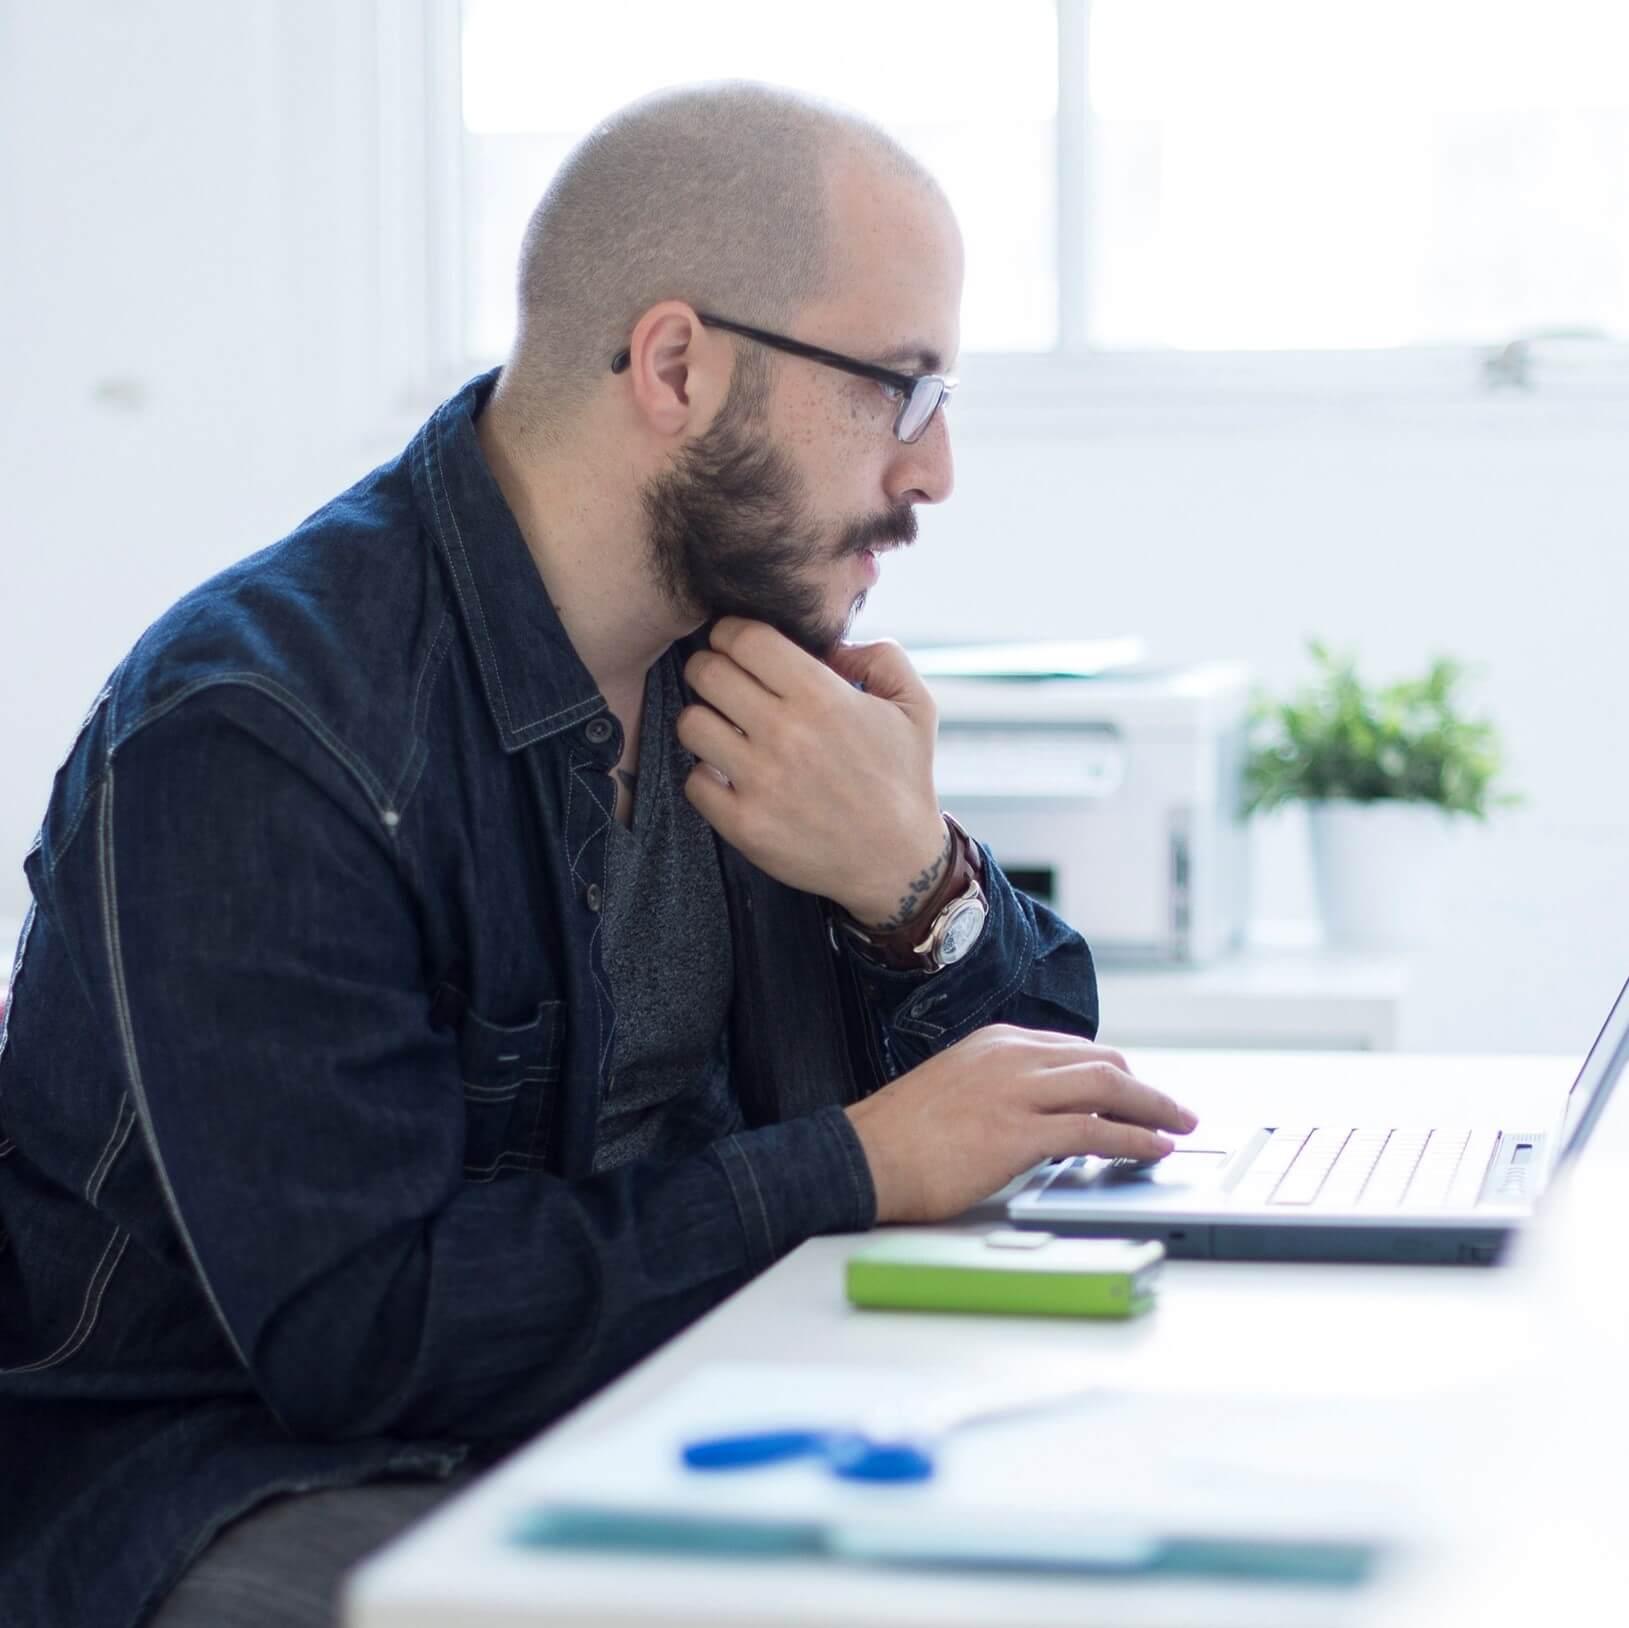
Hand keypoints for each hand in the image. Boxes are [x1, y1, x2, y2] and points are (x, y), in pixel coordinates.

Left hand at [678, 619, 946, 925]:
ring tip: (722, 728)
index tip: (734, 643)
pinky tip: (728, 774)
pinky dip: (704, 775)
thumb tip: (833, 643)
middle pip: (707, 673)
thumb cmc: (903, 779)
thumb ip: (881, 656)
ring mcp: (761, 781)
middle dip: (708, 668)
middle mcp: (786, 734)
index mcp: (822, 696)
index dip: (731, 632)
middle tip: (720, 681)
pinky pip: (693, 780)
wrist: (897, 862)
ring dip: (702, 720)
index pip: (744, 638)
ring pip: (691, 724)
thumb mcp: (916, 705)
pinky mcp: (744, 824)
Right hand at [843, 1025, 1200, 1224]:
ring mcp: (1016, 1091)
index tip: (1136, 1094)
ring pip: (1108, 1088)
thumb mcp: (955, 1088)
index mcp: (996, 1042)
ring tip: (1178, 1127)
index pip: (1076, 1050)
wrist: (862, 1156)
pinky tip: (1152, 1149)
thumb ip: (999, 1089)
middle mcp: (1011, 1056)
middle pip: (1102, 1062)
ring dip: (1153, 1109)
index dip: (1115, 1074)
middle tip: (1173, 1111)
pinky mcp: (1018, 1132)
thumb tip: (1038, 1116)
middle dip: (1145, 1088)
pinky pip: (1093, 1131)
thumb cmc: (900, 1135)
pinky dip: (1133, 1139)